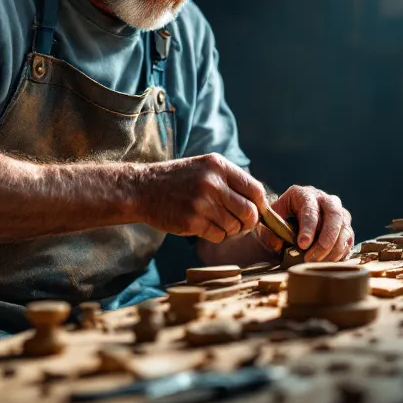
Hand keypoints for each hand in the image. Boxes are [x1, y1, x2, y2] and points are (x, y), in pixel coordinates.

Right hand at [136, 154, 265, 242]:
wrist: (143, 189)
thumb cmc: (178, 180)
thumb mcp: (204, 168)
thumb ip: (230, 180)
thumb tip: (260, 203)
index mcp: (218, 166)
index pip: (255, 190)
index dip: (259, 205)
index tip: (255, 211)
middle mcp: (212, 182)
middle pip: (249, 212)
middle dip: (247, 222)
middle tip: (238, 222)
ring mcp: (202, 203)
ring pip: (234, 227)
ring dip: (229, 229)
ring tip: (214, 220)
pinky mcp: (192, 222)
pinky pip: (219, 236)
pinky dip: (215, 235)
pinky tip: (203, 226)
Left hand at [255, 185, 352, 261]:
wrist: (286, 226)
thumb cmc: (277, 224)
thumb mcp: (268, 224)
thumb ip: (270, 232)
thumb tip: (278, 244)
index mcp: (303, 194)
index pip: (310, 207)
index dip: (308, 227)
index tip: (302, 245)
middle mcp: (324, 199)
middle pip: (334, 214)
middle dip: (326, 238)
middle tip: (313, 257)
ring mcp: (337, 212)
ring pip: (344, 228)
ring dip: (333, 249)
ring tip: (317, 263)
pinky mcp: (345, 227)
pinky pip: (349, 240)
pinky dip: (341, 253)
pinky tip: (328, 262)